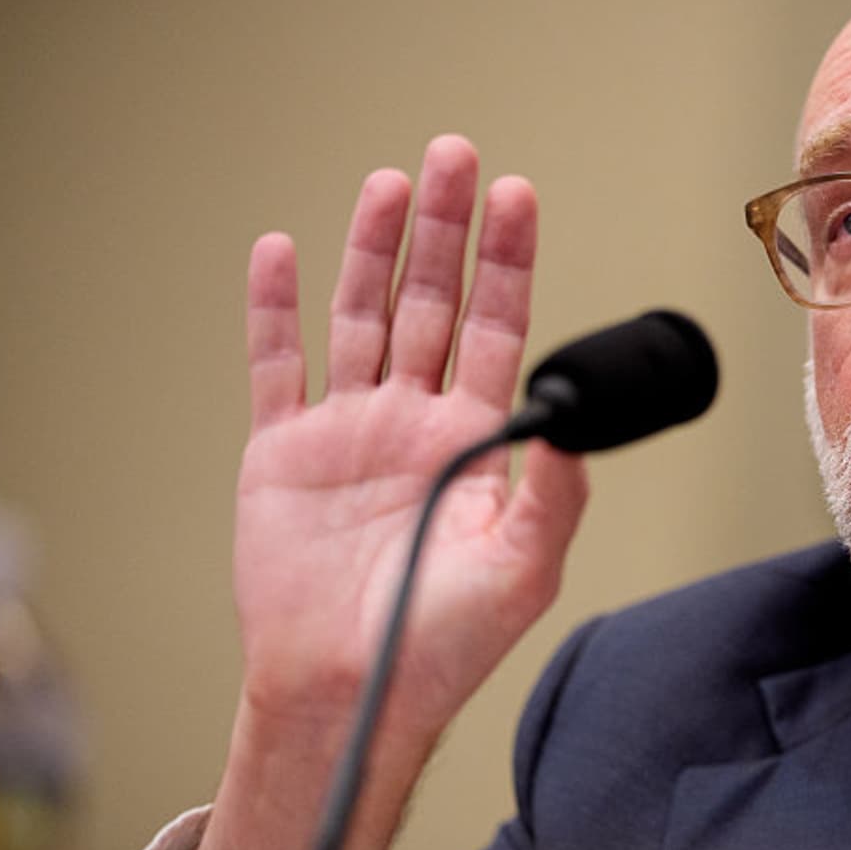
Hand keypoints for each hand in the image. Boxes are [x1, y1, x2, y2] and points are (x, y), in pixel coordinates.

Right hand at [167, 135, 587, 849]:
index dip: (510, 262)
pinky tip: (283, 252)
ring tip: (390, 183)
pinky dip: (275, 309)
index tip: (518, 198)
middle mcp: (416, 421)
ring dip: (373, 249)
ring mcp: (349, 430)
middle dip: (445, 231)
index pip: (502, 329)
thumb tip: (576, 417)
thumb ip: (555, 488)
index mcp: (477, 439)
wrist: (352, 693)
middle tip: (454, 156)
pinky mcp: (282, 451)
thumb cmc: (444, 642)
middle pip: (433, 302)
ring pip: (362, 317)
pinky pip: (277, 366)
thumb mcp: (525, 568)